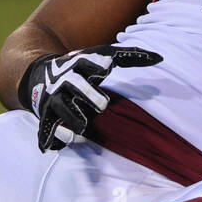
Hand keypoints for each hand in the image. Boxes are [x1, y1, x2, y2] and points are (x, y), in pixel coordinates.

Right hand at [18, 45, 162, 151]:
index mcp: (80, 64)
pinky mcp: (46, 116)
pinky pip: (48, 128)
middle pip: (75, 85)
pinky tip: (56, 145)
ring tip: (84, 126)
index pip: (88, 60)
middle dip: (88, 93)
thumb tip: (161, 58)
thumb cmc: (83, 68)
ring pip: (62, 108)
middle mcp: (66, 80)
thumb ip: (129, 57)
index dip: (96, 63)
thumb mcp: (101, 58)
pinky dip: (52, 136)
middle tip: (104, 105)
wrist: (40, 75)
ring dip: (73, 118)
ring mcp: (55, 98)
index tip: (107, 66)